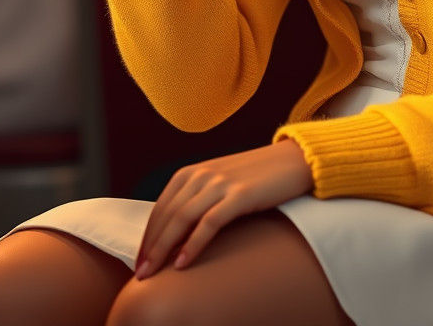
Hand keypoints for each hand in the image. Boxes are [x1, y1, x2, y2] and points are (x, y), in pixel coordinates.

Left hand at [135, 140, 313, 278]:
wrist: (293, 161)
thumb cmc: (257, 176)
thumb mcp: (221, 183)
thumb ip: (198, 199)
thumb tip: (177, 233)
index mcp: (193, 171)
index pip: (162, 206)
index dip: (148, 234)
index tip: (139, 258)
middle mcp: (203, 174)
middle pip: (168, 214)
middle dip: (151, 245)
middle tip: (140, 271)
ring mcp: (221, 183)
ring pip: (182, 218)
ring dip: (164, 248)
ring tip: (154, 271)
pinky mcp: (240, 194)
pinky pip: (209, 223)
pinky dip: (193, 244)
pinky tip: (183, 262)